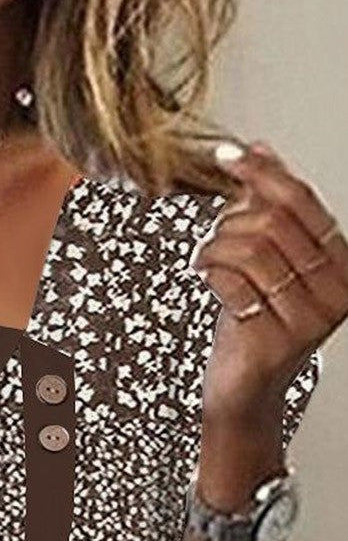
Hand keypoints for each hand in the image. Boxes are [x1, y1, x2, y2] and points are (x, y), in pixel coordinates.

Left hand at [191, 139, 346, 424]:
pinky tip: (206, 277)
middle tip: (214, 238)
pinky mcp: (277, 340)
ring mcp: (310, 318)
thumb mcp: (266, 261)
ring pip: (251, 250)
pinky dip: (210, 273)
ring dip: (215, 248)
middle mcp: (336, 291)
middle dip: (230, 222)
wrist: (244, 390)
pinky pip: (233, 283)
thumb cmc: (254, 326)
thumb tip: (259, 150)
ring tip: (207, 260)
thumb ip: (266, 208)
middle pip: (274, 223)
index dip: (261, 173)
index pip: (302, 202)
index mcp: (341, 264)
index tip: (229, 155)